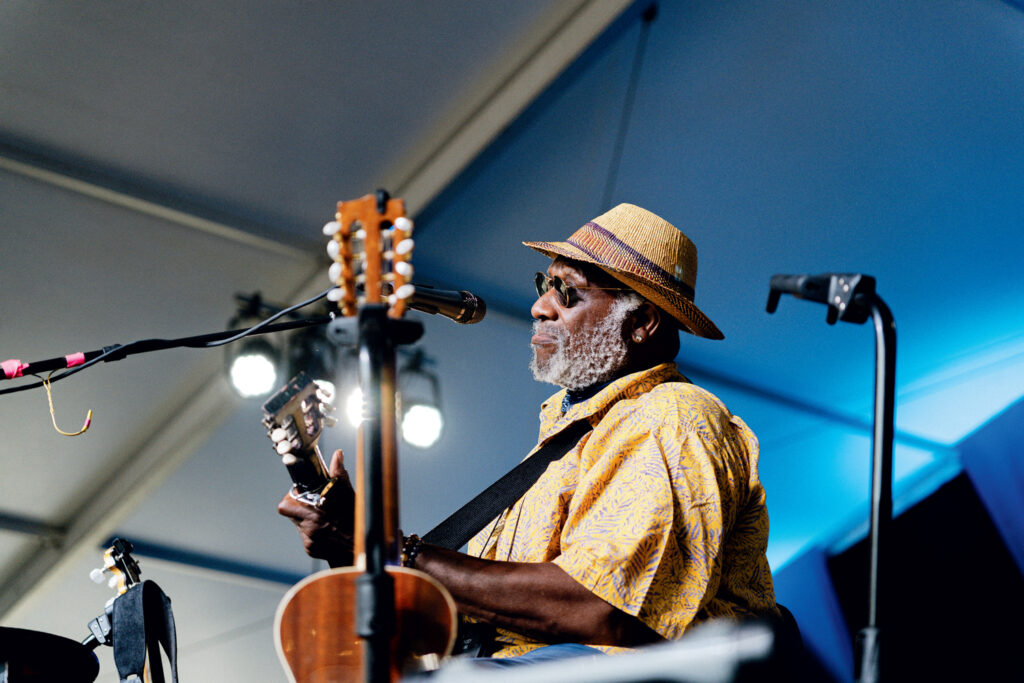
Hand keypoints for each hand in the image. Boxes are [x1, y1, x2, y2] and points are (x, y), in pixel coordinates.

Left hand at [278, 449, 355, 566]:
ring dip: (307, 519)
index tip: (300, 493)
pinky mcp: (312, 550)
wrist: (364, 551)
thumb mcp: (351, 496)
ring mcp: (310, 540)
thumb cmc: (359, 522)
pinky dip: (314, 532)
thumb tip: (337, 456)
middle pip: (290, 513)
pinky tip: (329, 529)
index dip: (291, 497)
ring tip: (325, 517)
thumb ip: (339, 475)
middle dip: (298, 506)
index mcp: (315, 511)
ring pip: (299, 524)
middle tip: (311, 503)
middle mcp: (309, 527)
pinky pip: (307, 537)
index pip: (285, 504)